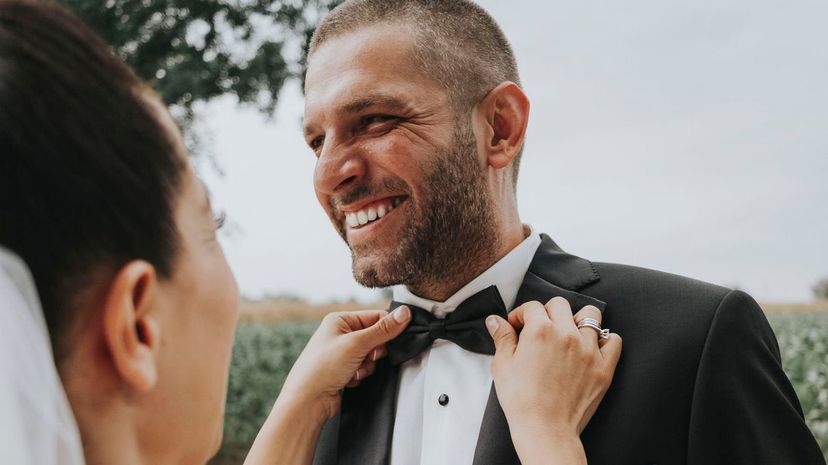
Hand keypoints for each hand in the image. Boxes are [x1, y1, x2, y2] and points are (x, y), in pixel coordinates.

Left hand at [277, 306, 410, 421]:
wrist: (307, 400)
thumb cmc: (322, 368)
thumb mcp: (357, 344)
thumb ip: (383, 329)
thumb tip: (405, 313)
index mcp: (340, 320)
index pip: (375, 316)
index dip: (387, 330)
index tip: (392, 341)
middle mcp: (340, 334)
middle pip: (376, 337)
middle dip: (375, 352)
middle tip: (367, 357)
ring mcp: (342, 353)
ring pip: (372, 355)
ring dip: (368, 365)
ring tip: (353, 371)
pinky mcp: (344, 369)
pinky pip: (365, 368)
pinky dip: (361, 374)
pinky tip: (348, 379)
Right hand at [486, 298, 621, 464]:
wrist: (545, 429)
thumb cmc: (522, 400)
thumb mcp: (503, 365)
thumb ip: (502, 337)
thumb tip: (495, 321)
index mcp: (540, 331)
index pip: (532, 306)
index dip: (520, 315)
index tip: (517, 326)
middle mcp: (567, 334)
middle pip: (560, 305)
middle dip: (546, 312)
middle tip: (539, 328)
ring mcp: (588, 349)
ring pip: (590, 315)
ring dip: (577, 319)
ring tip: (568, 332)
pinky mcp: (603, 367)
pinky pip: (614, 340)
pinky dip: (605, 339)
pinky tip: (592, 347)